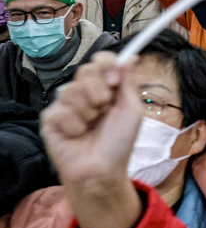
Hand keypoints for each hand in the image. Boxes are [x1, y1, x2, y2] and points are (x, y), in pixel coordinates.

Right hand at [40, 51, 143, 227]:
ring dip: (89, 112)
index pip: (100, 61)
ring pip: (71, 90)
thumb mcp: (131, 109)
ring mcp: (65, 105)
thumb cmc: (119, 142)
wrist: (103, 170)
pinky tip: (77, 135)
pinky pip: (60, 110)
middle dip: (100, 91)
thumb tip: (132, 56)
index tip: (115, 82)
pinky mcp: (50, 120)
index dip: (106, 66)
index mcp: (105, 88)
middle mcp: (84, 93)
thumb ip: (128, 82)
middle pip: (85, 71)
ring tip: (91, 126)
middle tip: (104, 109)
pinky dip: (75, 125)